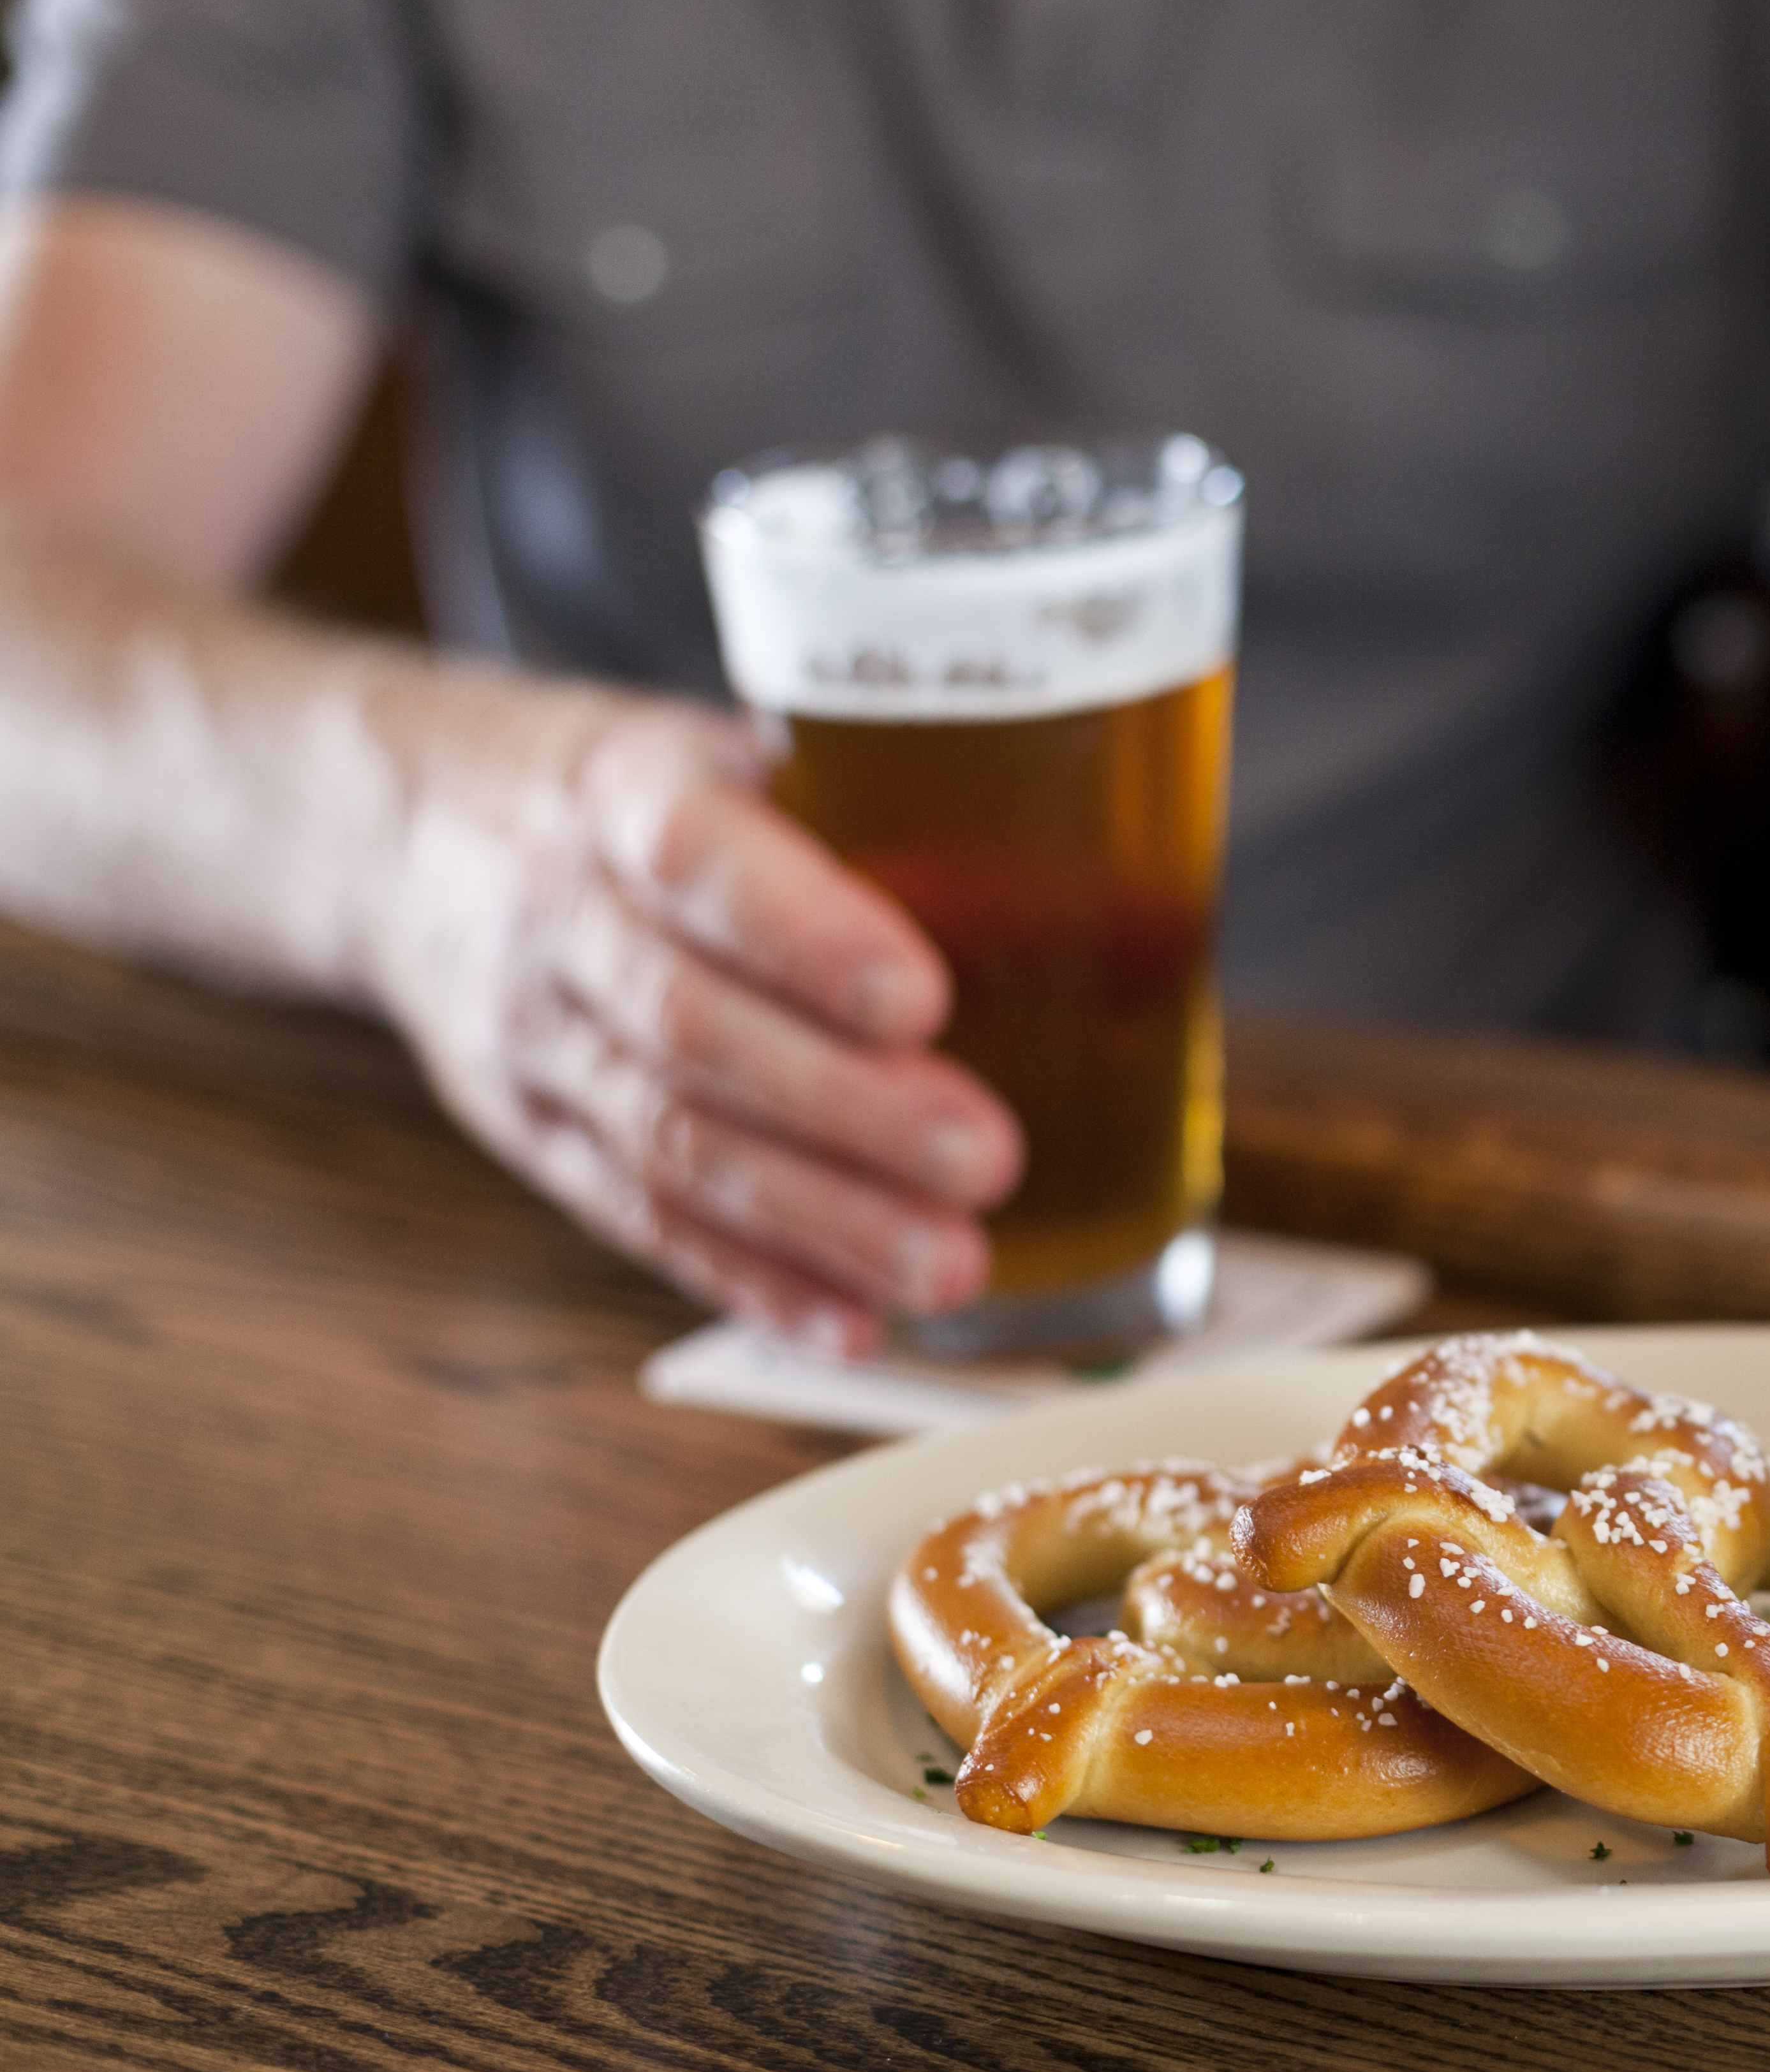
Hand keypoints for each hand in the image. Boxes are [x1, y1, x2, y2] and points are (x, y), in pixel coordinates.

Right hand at [368, 691, 1019, 1348]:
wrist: (397, 833)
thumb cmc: (621, 793)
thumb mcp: (710, 747)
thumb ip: (847, 803)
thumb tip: (1070, 867)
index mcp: (619, 795)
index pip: (701, 862)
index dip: (807, 936)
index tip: (921, 999)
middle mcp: (562, 922)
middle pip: (697, 1031)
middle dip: (848, 1111)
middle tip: (987, 1161)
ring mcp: (535, 1043)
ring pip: (675, 1145)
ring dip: (820, 1221)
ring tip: (951, 1268)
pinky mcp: (533, 1136)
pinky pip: (643, 1221)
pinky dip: (751, 1280)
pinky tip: (850, 1324)